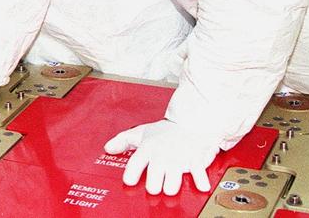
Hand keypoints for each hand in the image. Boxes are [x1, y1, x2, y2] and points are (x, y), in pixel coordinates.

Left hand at [103, 119, 218, 195]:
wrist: (192, 120)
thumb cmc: (166, 130)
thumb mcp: (141, 132)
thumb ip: (122, 140)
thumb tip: (108, 148)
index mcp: (147, 149)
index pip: (134, 164)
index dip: (130, 175)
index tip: (129, 181)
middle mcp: (162, 155)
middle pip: (153, 180)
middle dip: (153, 187)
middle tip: (154, 186)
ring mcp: (178, 159)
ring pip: (172, 183)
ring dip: (170, 188)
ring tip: (169, 187)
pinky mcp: (195, 160)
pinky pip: (198, 173)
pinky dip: (200, 181)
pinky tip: (200, 185)